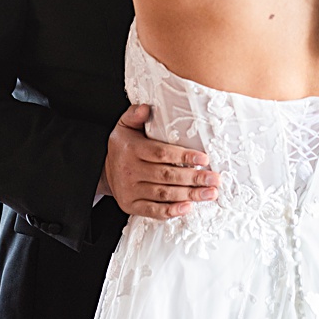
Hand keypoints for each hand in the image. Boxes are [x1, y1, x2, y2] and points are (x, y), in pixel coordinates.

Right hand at [101, 104, 218, 219]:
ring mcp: (130, 191)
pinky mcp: (131, 206)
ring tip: (210, 193)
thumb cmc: (124, 146)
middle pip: (166, 176)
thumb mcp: (124, 126)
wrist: (103, 170)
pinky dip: (171, 211)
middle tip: (215, 179)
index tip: (205, 159)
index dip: (184, 156)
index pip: (161, 153)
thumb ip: (135, 114)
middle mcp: (131, 172)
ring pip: (163, 194)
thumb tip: (145, 107)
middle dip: (194, 178)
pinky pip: (153, 211)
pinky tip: (188, 208)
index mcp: (133, 150)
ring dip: (189, 195)